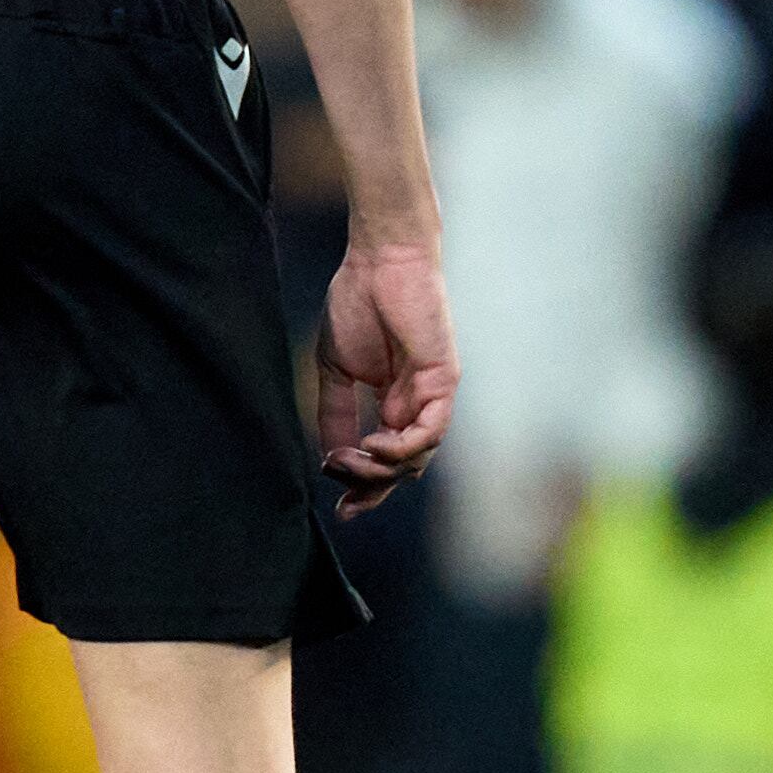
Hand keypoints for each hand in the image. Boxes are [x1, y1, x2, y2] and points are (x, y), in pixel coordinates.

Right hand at [315, 231, 453, 514]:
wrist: (378, 262)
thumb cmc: (357, 304)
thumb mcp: (336, 370)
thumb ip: (336, 413)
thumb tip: (329, 456)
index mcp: (394, 402)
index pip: (385, 459)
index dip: (365, 487)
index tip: (340, 509)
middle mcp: (417, 405)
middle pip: (404, 468)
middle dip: (372, 486)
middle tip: (340, 485)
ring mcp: (432, 395)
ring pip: (418, 456)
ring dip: (382, 469)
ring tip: (350, 460)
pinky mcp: (443, 381)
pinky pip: (432, 431)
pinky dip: (404, 446)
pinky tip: (375, 445)